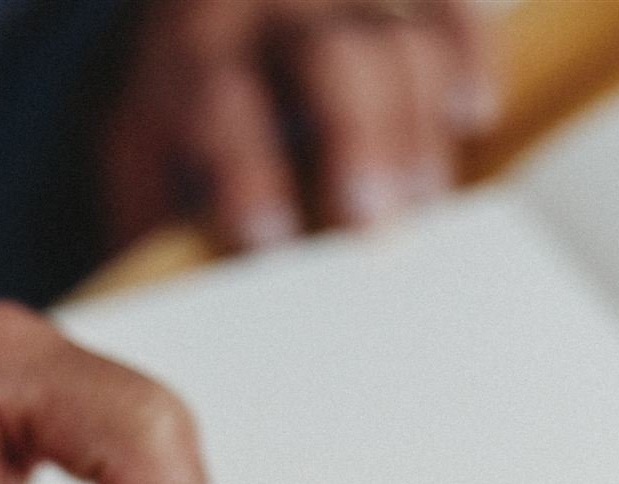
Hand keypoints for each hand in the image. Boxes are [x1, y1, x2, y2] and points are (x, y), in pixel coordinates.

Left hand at [102, 0, 499, 253]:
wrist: (219, 4)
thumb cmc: (193, 106)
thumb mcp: (148, 152)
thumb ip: (163, 214)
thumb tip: (187, 317)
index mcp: (199, 54)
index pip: (224, 101)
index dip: (252, 172)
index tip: (272, 242)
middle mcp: (272, 9)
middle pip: (332, 57)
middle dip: (361, 140)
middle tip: (375, 221)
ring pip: (397, 41)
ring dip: (417, 126)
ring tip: (426, 202)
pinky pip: (453, 9)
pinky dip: (469, 55)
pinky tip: (470, 115)